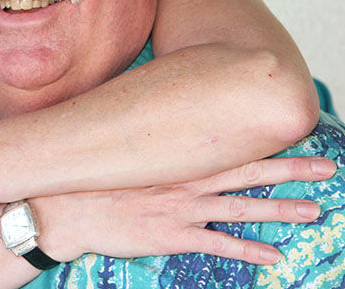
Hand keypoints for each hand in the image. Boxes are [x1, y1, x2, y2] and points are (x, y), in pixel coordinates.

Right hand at [34, 156, 335, 264]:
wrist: (65, 207)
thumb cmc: (93, 177)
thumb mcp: (124, 152)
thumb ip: (151, 143)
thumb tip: (167, 127)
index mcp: (174, 158)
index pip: (228, 146)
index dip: (263, 142)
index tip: (294, 133)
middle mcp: (185, 180)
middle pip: (247, 173)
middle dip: (289, 170)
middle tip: (326, 166)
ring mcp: (180, 209)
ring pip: (240, 208)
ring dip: (280, 210)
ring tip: (313, 211)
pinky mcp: (171, 236)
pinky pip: (217, 246)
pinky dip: (248, 251)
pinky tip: (275, 256)